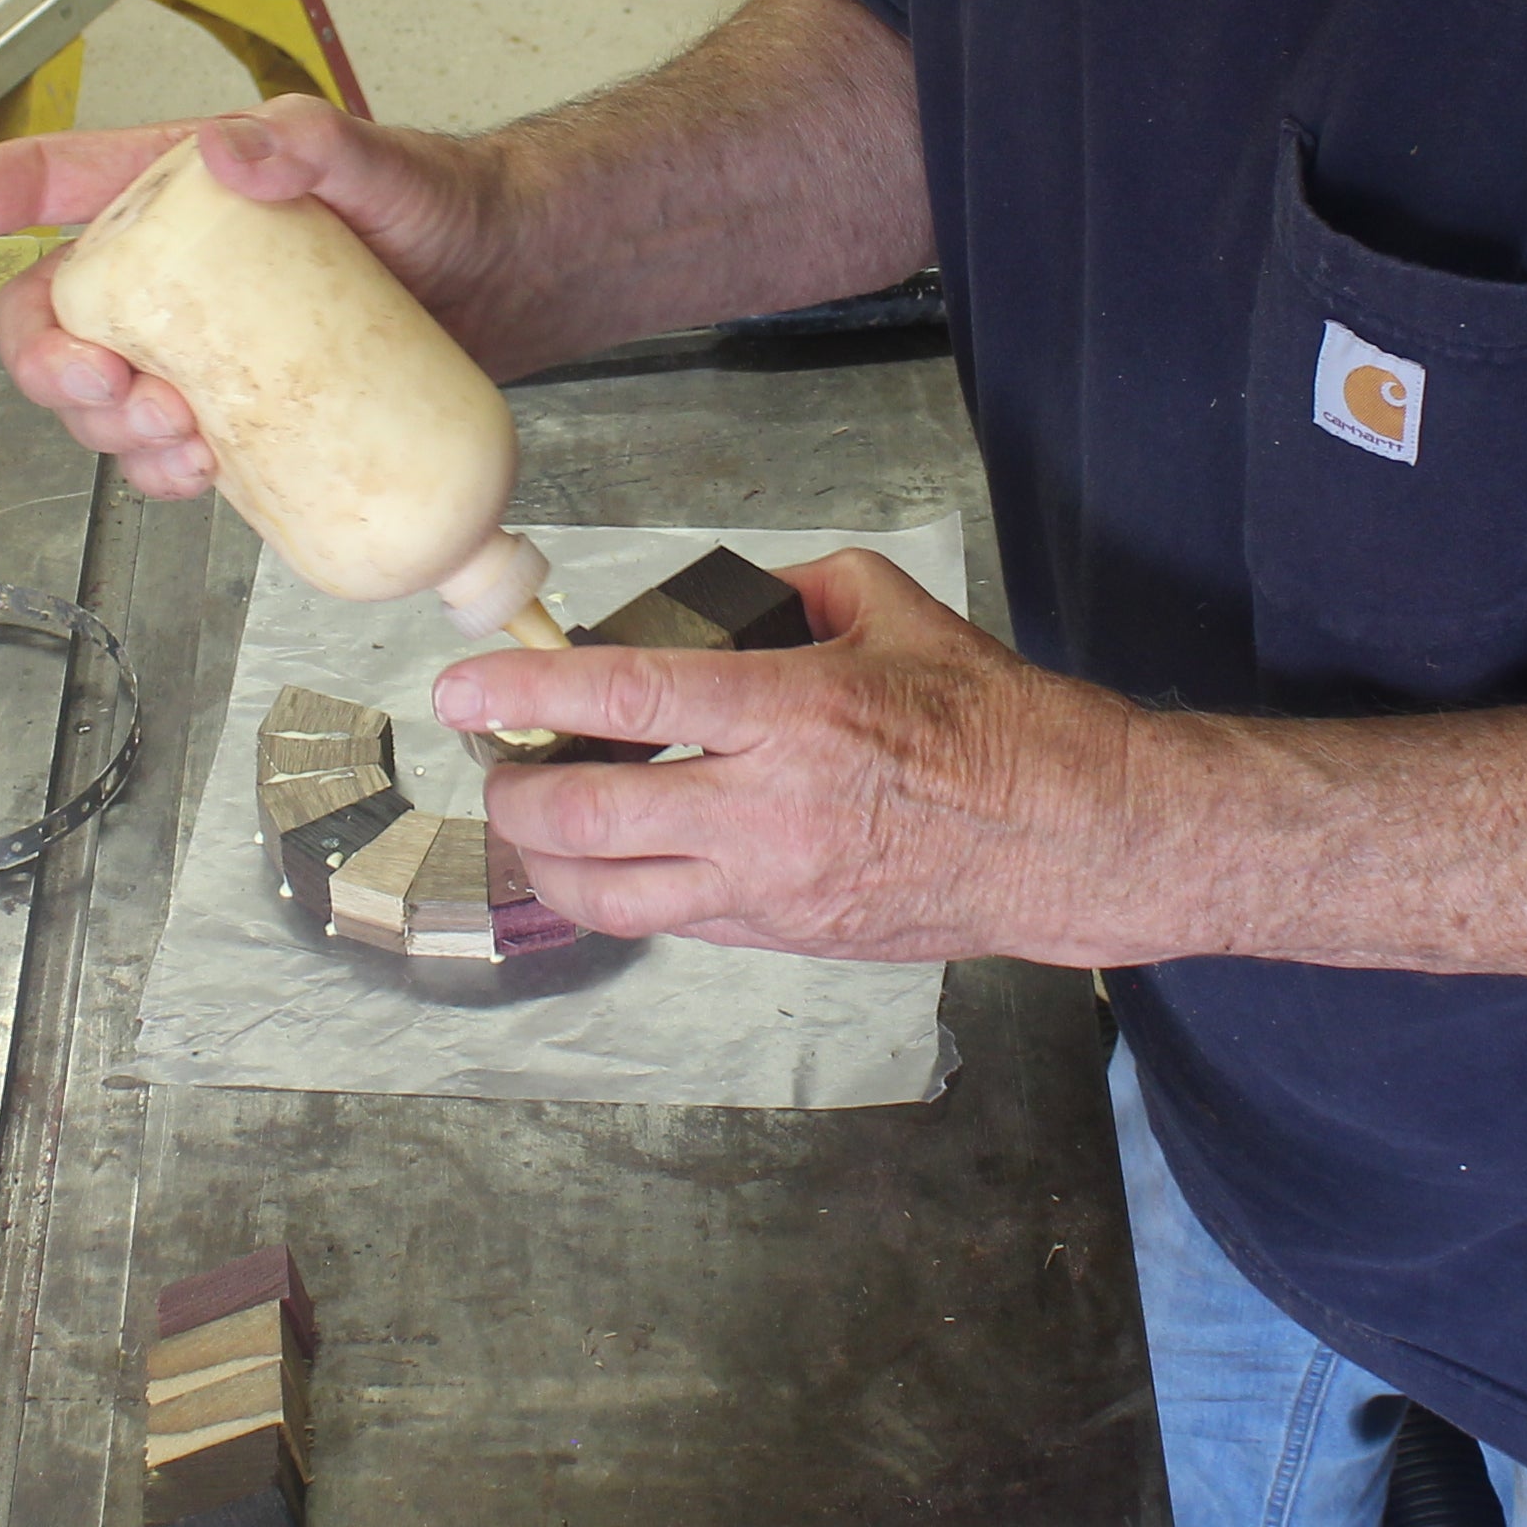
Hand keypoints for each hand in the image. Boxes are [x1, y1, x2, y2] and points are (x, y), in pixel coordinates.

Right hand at [0, 96, 524, 501]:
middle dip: (51, 367)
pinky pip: (166, 451)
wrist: (505, 284)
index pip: (36, 184)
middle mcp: (167, 267)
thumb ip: (317, 142)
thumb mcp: (382, 164)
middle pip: (49, 318)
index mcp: (167, 189)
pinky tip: (208, 475)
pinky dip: (167, 475)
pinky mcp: (237, 406)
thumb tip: (236, 149)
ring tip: (185, 439)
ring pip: (102, 398)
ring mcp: (198, 342)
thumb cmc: (437, 203)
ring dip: (113, 433)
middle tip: (113, 391)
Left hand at [426, 550, 1172, 964]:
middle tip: (499, 762)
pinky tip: (618, 857)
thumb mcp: (895, 614)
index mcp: (791, 710)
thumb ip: (797, 590)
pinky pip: (670, 921)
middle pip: (585, 816)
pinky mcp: (784, 936)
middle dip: (515, 791)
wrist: (1068, 838)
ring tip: (535, 820)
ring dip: (549, 858)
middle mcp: (768, 807)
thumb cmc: (994, 723)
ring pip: (608, 893)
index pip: (623, 697)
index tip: (458, 692)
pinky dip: (624, 889)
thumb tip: (731, 595)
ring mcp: (772, 887)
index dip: (523, 693)